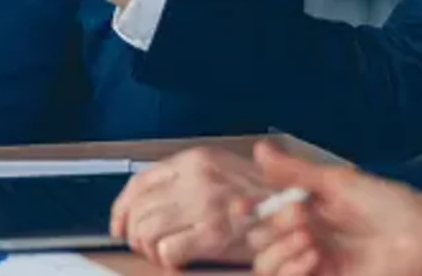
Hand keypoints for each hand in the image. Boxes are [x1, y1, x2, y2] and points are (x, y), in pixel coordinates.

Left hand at [109, 147, 270, 267]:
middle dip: (136, 234)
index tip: (119, 227)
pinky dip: (167, 260)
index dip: (122, 209)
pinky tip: (179, 262)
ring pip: (147, 230)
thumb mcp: (222, 173)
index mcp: (195, 159)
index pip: (139, 182)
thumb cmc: (263, 199)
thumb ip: (188, 180)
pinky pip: (168, 250)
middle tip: (145, 247)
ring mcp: (205, 204)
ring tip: (163, 255)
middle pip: (139, 208)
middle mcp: (196, 177)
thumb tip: (149, 204)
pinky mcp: (214, 233)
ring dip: (150, 249)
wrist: (302, 214)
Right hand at [241, 141, 421, 275]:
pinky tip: (312, 256)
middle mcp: (301, 238)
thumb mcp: (337, 182)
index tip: (241, 206)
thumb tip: (257, 149)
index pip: (259, 214)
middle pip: (258, 241)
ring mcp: (312, 265)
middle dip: (272, 228)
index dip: (245, 212)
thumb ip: (295, 172)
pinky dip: (291, 269)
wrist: (421, 236)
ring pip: (266, 267)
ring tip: (308, 239)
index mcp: (302, 211)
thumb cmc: (384, 202)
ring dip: (279, 251)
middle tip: (300, 216)